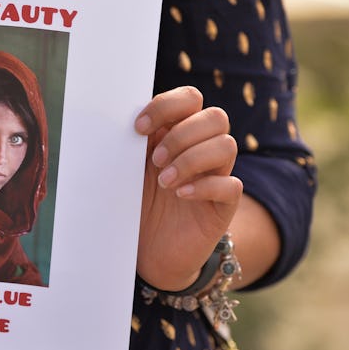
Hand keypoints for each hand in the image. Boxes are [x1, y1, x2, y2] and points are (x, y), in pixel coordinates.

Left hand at [134, 86, 242, 290]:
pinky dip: (204, 186)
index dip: (166, 106)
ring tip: (164, 182)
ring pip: (227, 146)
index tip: (138, 128)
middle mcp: (201, 149)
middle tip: (155, 160)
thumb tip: (117, 117)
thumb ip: (129, 142)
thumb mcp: (127, 169)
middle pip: (215, 117)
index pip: (189, 99)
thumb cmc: (134, 203)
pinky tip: (180, 195)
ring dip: (191, 160)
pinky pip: (231, 185)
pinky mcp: (224, 205)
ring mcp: (216, 175)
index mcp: (176, 132)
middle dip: (182, 134)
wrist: (146, 250)